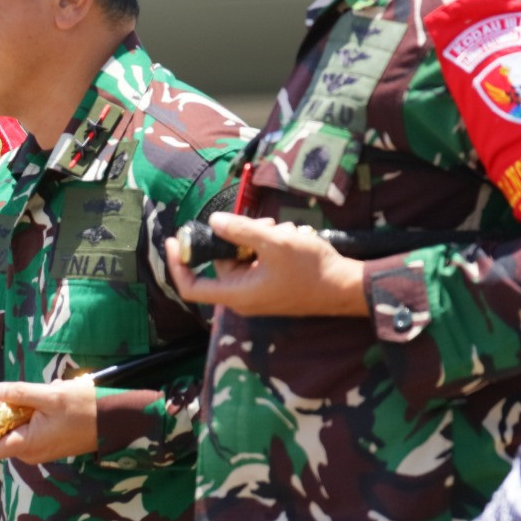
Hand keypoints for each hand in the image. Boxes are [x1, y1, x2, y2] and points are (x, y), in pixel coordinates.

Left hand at [0, 379, 98, 462]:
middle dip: (1, 413)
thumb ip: (20, 393)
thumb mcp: (51, 395)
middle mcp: (30, 453)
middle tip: (13, 393)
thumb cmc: (84, 409)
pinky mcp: (48, 444)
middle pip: (0, 436)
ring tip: (43, 393)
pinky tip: (50, 398)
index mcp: (27, 445)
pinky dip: (32, 413)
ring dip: (20, 409)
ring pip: (16, 430)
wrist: (115, 421)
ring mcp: (40, 450)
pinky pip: (29, 429)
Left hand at [165, 213, 367, 318]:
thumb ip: (240, 231)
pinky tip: (290, 237)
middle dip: (237, 238)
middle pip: (222, 264)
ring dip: (258, 239)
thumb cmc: (311, 269)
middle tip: (263, 223)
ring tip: (284, 231)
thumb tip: (214, 222)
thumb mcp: (274, 242)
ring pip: (244, 259)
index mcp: (237, 294)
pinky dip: (270, 248)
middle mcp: (244, 298)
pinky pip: (259, 264)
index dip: (177, 264)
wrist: (346, 288)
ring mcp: (259, 293)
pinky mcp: (273, 287)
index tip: (174, 240)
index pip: (191, 287)